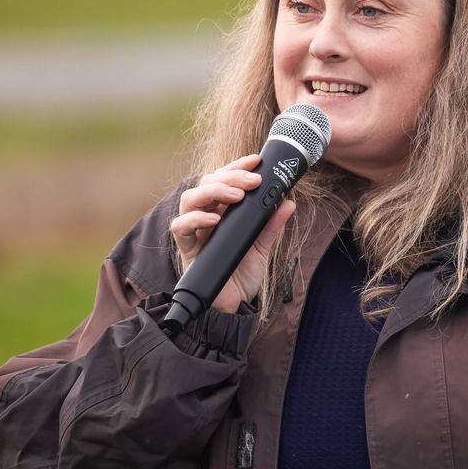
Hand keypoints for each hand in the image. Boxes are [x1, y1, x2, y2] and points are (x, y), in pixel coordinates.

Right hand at [171, 154, 296, 313]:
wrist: (232, 309)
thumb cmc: (242, 276)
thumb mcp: (262, 248)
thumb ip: (271, 226)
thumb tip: (287, 202)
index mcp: (222, 213)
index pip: (224, 180)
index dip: (237, 166)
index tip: (257, 159)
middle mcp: (205, 218)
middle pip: (206, 184)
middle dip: (229, 177)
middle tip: (252, 180)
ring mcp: (194, 232)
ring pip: (189, 199)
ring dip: (212, 192)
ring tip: (236, 196)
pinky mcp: (186, 250)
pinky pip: (180, 227)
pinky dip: (195, 219)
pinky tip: (213, 219)